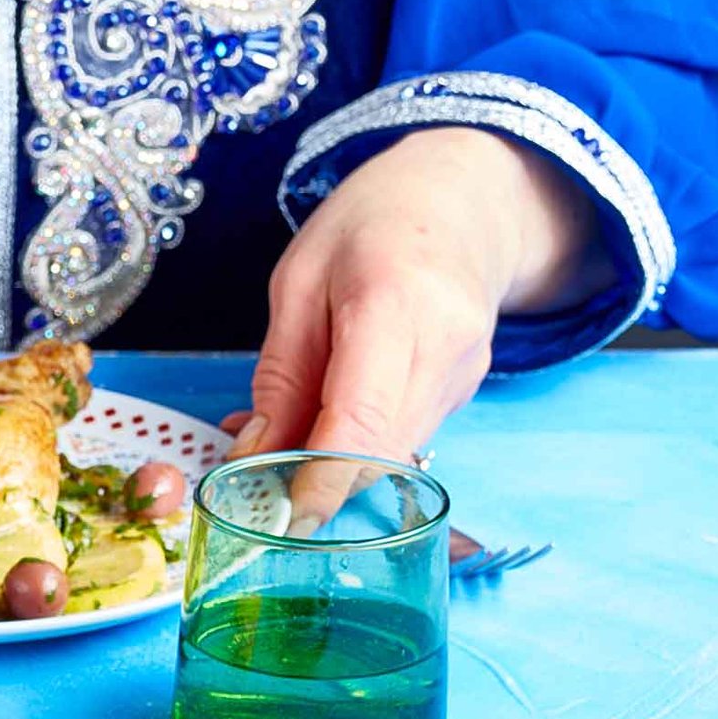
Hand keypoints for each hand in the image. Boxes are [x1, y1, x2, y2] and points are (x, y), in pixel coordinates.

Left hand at [221, 127, 602, 491]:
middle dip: (315, 481)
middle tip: (254, 477)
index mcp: (394, 306)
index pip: (361, 423)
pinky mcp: (464, 391)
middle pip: (376, 454)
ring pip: (390, 456)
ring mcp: (464, 375)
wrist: (460, 201)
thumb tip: (253, 457)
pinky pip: (403, 438)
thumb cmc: (368, 228)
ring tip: (287, 429)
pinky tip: (329, 413)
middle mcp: (444, 348)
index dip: (319, 482)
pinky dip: (358, 443)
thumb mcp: (298, 284)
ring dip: (333, 464)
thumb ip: (280, 375)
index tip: (280, 517)